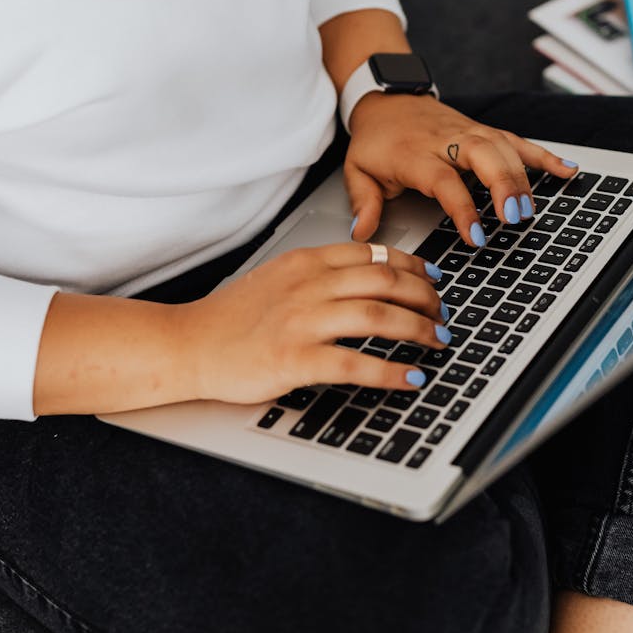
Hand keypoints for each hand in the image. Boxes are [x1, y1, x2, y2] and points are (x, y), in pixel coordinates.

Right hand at [176, 242, 448, 404]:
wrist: (188, 344)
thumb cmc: (231, 318)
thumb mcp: (277, 278)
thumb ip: (318, 274)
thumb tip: (367, 279)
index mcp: (306, 262)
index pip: (374, 254)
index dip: (413, 265)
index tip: (434, 278)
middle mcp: (308, 286)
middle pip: (386, 280)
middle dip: (426, 297)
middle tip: (443, 314)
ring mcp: (302, 322)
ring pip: (379, 315)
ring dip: (419, 329)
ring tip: (439, 341)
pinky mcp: (295, 359)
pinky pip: (356, 363)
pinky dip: (392, 371)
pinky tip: (413, 378)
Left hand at [345, 94, 579, 245]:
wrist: (386, 99)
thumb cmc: (376, 140)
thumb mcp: (357, 169)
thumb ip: (363, 202)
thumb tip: (363, 233)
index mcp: (416, 154)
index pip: (445, 181)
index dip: (463, 208)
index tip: (476, 236)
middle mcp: (447, 140)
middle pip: (483, 155)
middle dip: (503, 185)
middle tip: (515, 217)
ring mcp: (469, 132)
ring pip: (504, 147)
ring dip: (524, 177)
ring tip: (533, 209)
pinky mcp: (484, 131)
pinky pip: (518, 141)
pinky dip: (543, 156)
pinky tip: (567, 170)